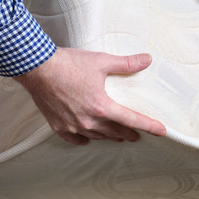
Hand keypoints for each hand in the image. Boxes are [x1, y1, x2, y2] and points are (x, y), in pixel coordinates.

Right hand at [13, 47, 166, 144]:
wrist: (36, 68)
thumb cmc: (67, 64)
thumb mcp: (101, 61)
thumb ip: (126, 64)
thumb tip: (146, 60)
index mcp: (102, 107)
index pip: (132, 120)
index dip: (149, 126)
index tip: (161, 132)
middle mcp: (88, 121)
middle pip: (115, 133)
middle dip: (128, 134)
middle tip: (136, 135)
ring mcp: (72, 125)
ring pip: (97, 137)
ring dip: (109, 137)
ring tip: (116, 136)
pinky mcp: (58, 125)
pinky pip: (75, 139)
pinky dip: (83, 139)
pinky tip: (87, 138)